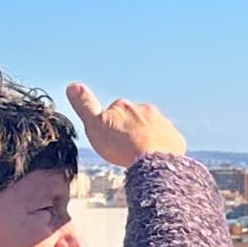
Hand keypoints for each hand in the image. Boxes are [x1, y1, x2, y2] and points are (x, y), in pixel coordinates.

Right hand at [65, 84, 185, 168]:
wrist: (153, 161)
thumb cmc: (121, 145)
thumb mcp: (95, 125)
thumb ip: (85, 106)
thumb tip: (73, 85)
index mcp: (124, 106)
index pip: (114, 110)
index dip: (110, 124)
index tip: (109, 137)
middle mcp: (145, 110)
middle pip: (134, 118)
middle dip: (129, 129)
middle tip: (123, 147)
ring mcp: (162, 123)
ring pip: (152, 129)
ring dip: (146, 138)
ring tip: (138, 156)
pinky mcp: (174, 139)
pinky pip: (166, 142)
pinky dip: (161, 148)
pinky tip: (154, 160)